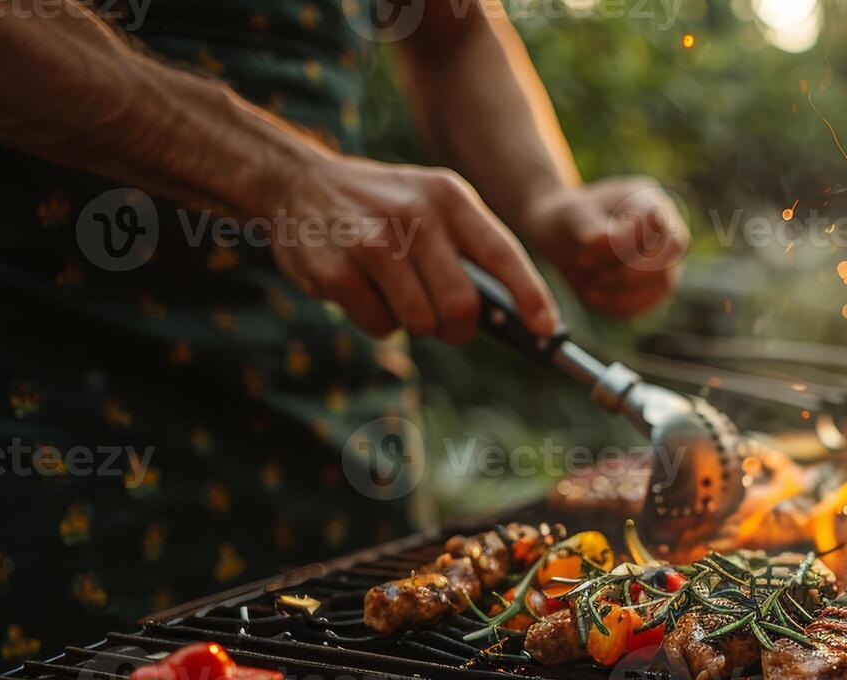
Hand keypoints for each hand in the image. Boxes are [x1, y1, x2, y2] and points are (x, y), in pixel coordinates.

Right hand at [263, 151, 558, 343]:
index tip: (547, 329)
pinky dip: (376, 321)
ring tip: (393, 291)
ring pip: (420, 322)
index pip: (502, 253)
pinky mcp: (337, 270)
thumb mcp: (433, 203)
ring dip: (412, 322)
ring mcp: (372, 242)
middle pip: (462, 305)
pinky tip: (361, 288)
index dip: (530, 296)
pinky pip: (380, 325)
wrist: (299, 184)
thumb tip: (516, 315)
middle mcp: (414, 215)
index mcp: (449, 196)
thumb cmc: (385, 207)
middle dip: (457, 328)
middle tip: (445, 324)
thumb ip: (471, 248)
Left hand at [523, 177, 689, 317]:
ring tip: (592, 284)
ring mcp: (666, 260)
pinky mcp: (654, 288)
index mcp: (648, 200)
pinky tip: (594, 295)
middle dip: (633, 270)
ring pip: (665, 283)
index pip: (656, 221)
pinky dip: (620, 304)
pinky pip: (649, 303)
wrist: (564, 238)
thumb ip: (591, 227)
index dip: (625, 240)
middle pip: (674, 250)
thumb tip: (610, 242)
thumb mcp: (572, 215)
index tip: (588, 247)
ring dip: (624, 290)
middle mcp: (666, 229)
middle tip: (598, 276)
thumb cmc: (570, 219)